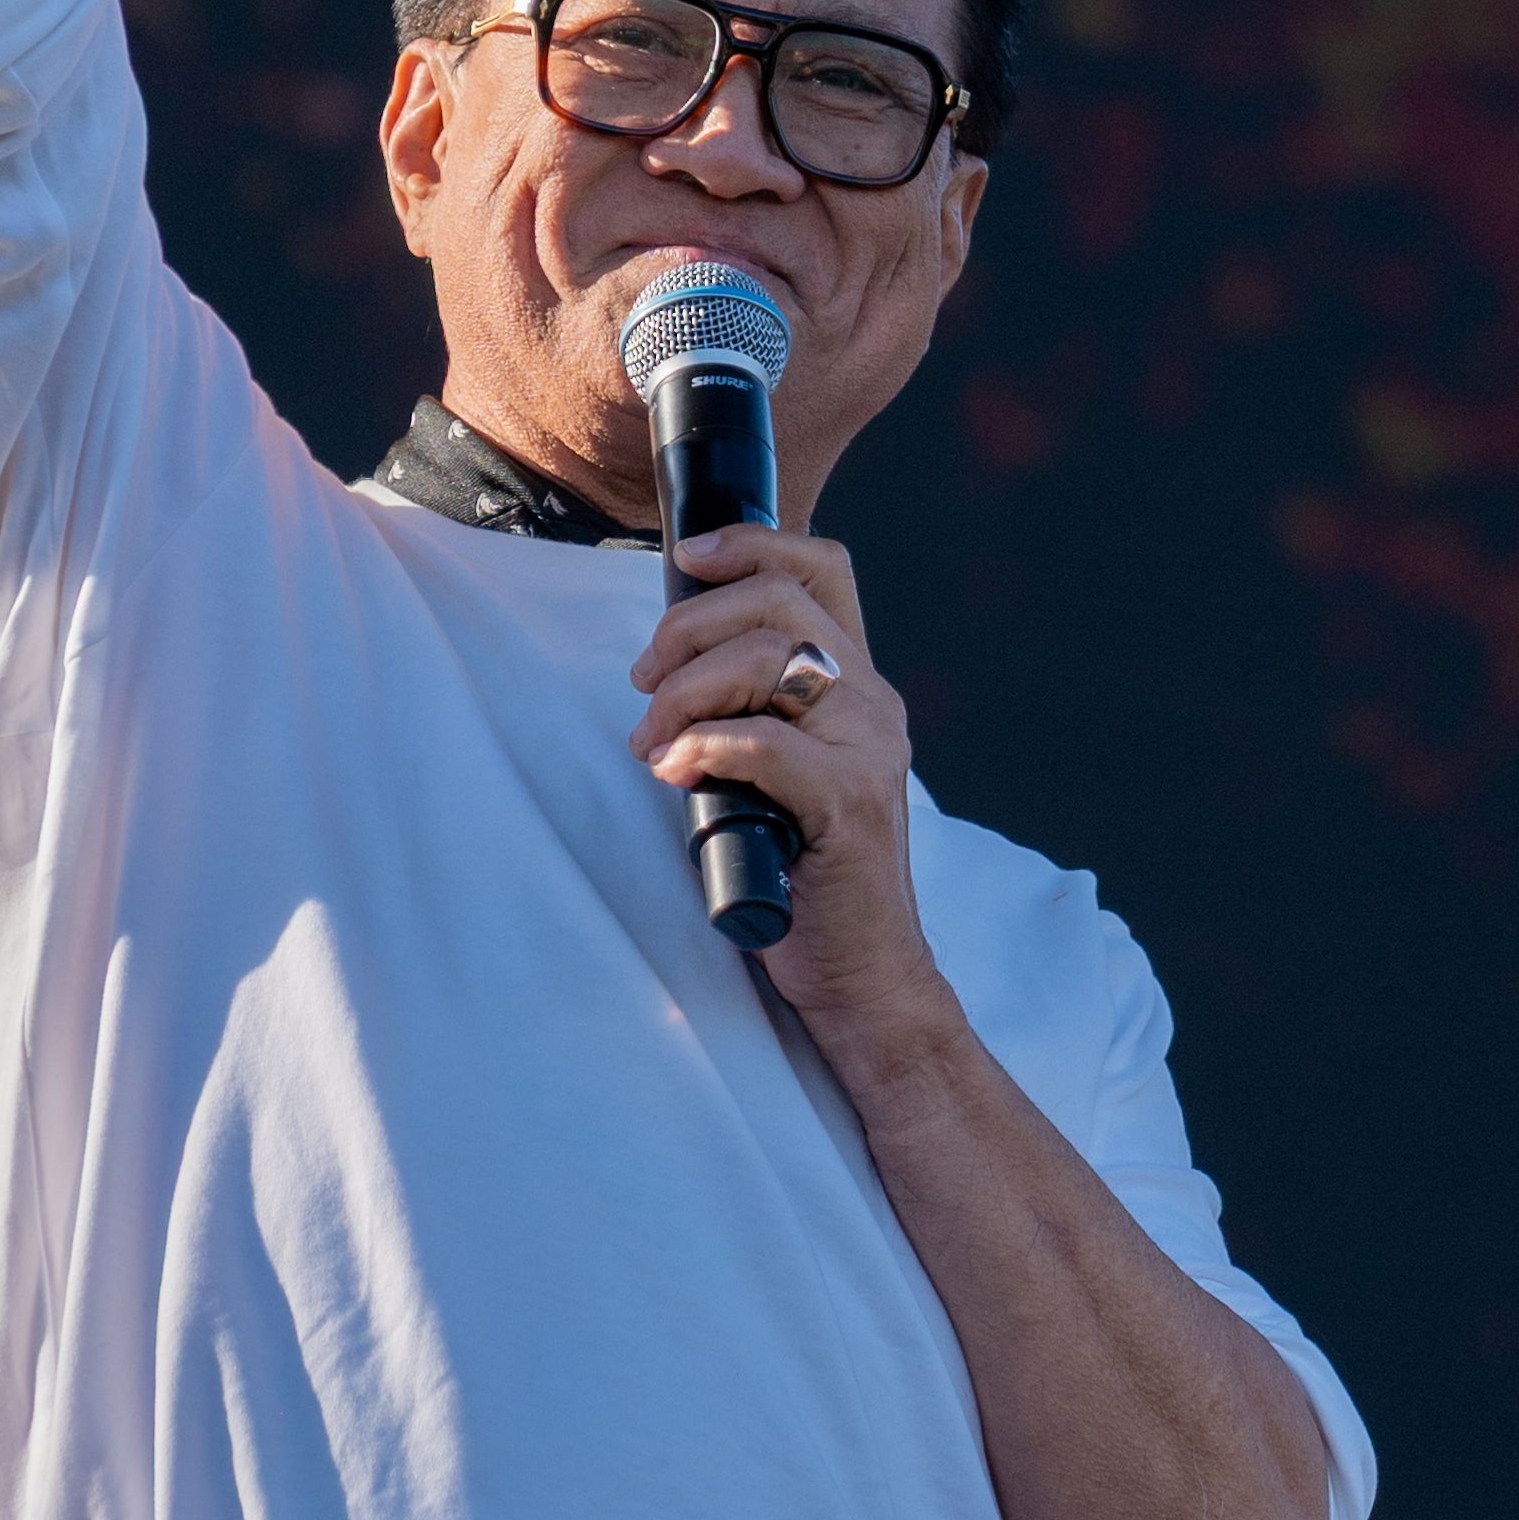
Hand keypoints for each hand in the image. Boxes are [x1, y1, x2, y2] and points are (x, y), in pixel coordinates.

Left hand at [631, 530, 947, 1037]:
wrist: (864, 974)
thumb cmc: (804, 877)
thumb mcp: (778, 774)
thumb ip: (750, 714)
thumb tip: (667, 667)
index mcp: (859, 686)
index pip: (821, 571)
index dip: (752, 545)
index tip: (685, 559)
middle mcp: (874, 703)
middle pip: (778, 604)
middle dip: (688, 630)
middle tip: (644, 685)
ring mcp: (870, 749)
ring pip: (768, 663)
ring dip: (685, 695)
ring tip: (652, 745)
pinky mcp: (851, 802)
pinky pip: (767, 745)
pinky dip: (706, 747)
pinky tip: (674, 772)